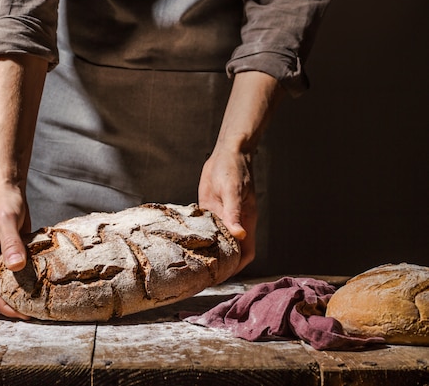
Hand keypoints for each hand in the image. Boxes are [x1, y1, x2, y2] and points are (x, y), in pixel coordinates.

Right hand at [0, 184, 30, 318]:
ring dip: (19, 294)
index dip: (3, 306)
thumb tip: (16, 266)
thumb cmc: (2, 201)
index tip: (21, 314)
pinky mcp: (6, 254)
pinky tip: (40, 286)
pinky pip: (14, 274)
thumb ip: (11, 244)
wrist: (7, 188)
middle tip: (33, 314)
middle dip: (11, 305)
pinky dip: (25, 281)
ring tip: (38, 305)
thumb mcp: (7, 221)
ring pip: (5, 285)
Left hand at [198, 146, 256, 274]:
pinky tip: (184, 242)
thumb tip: (240, 235)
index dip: (236, 267)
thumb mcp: (232, 190)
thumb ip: (234, 212)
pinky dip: (197, 236)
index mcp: (245, 221)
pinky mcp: (209, 210)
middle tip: (201, 276)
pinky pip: (205, 228)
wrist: (226, 153)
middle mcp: (234, 223)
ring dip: (207, 251)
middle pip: (230, 251)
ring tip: (190, 264)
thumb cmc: (234, 169)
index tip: (222, 277)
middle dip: (219, 264)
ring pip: (216, 241)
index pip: (245, 253)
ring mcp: (221, 217)